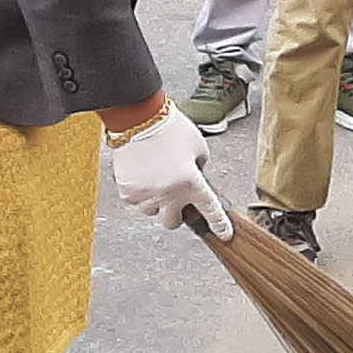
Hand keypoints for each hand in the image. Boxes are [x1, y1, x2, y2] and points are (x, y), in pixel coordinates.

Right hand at [106, 99, 228, 232]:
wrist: (138, 118)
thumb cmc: (170, 128)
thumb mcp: (198, 146)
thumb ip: (201, 167)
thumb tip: (196, 179)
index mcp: (192, 183)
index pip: (210, 210)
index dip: (219, 224)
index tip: (224, 234)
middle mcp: (170, 194)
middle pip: (173, 222)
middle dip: (175, 213)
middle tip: (173, 197)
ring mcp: (147, 195)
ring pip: (152, 211)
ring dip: (155, 201)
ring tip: (154, 175)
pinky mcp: (128, 192)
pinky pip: (135, 201)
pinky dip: (139, 192)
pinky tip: (141, 172)